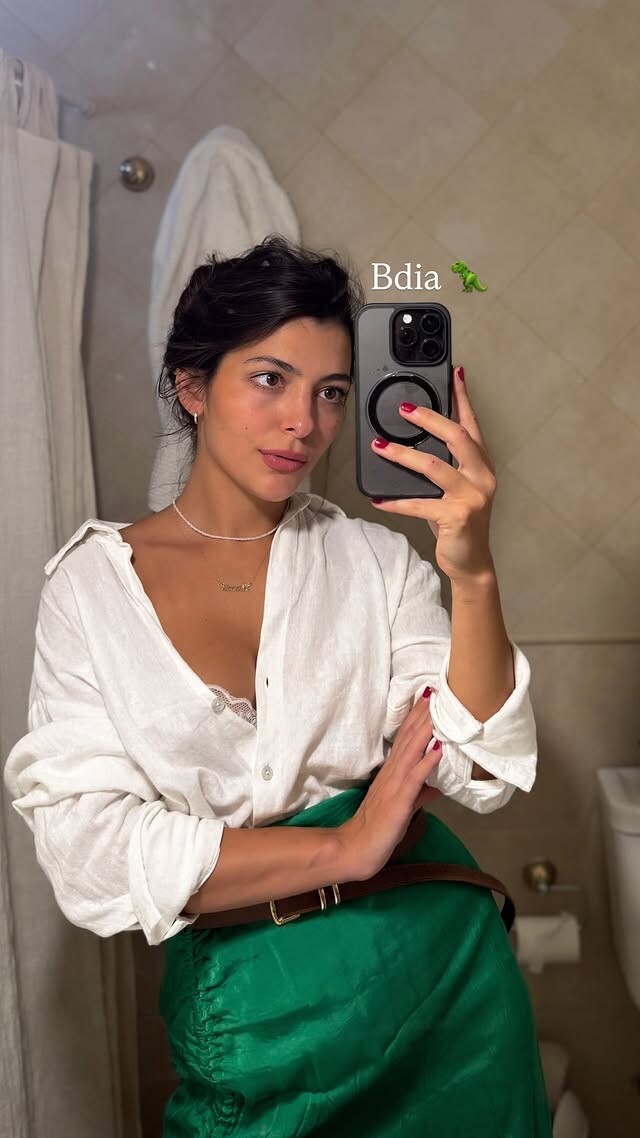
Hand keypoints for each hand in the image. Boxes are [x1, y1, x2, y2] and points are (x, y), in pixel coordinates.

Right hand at [337, 688, 442, 881]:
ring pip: (411, 750)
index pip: (406, 739)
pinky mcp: (399, 800)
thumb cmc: (380, 828)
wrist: (357, 848)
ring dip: (424, 728)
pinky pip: (414, 777)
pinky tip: (438, 748)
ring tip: (436, 708)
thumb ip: (420, 793)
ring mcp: (395, 784)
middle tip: (433, 690)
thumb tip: (437, 786)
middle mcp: (393, 772)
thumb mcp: (404, 806)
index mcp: (393, 772)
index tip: (429, 697)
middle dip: (422, 714)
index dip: (417, 718)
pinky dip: (427, 761)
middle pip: (409, 737)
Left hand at [370, 366, 496, 583]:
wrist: (471, 562)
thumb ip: (443, 464)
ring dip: (403, 455)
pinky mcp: (456, 517)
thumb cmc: (458, 522)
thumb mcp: (455, 487)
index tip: (454, 373)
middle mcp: (481, 476)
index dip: (462, 398)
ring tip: (379, 446)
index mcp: (481, 464)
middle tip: (404, 409)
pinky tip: (378, 499)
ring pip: (434, 466)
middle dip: (428, 418)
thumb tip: (411, 441)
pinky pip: (419, 504)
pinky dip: (396, 502)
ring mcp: (471, 496)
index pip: (471, 424)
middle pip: (456, 436)